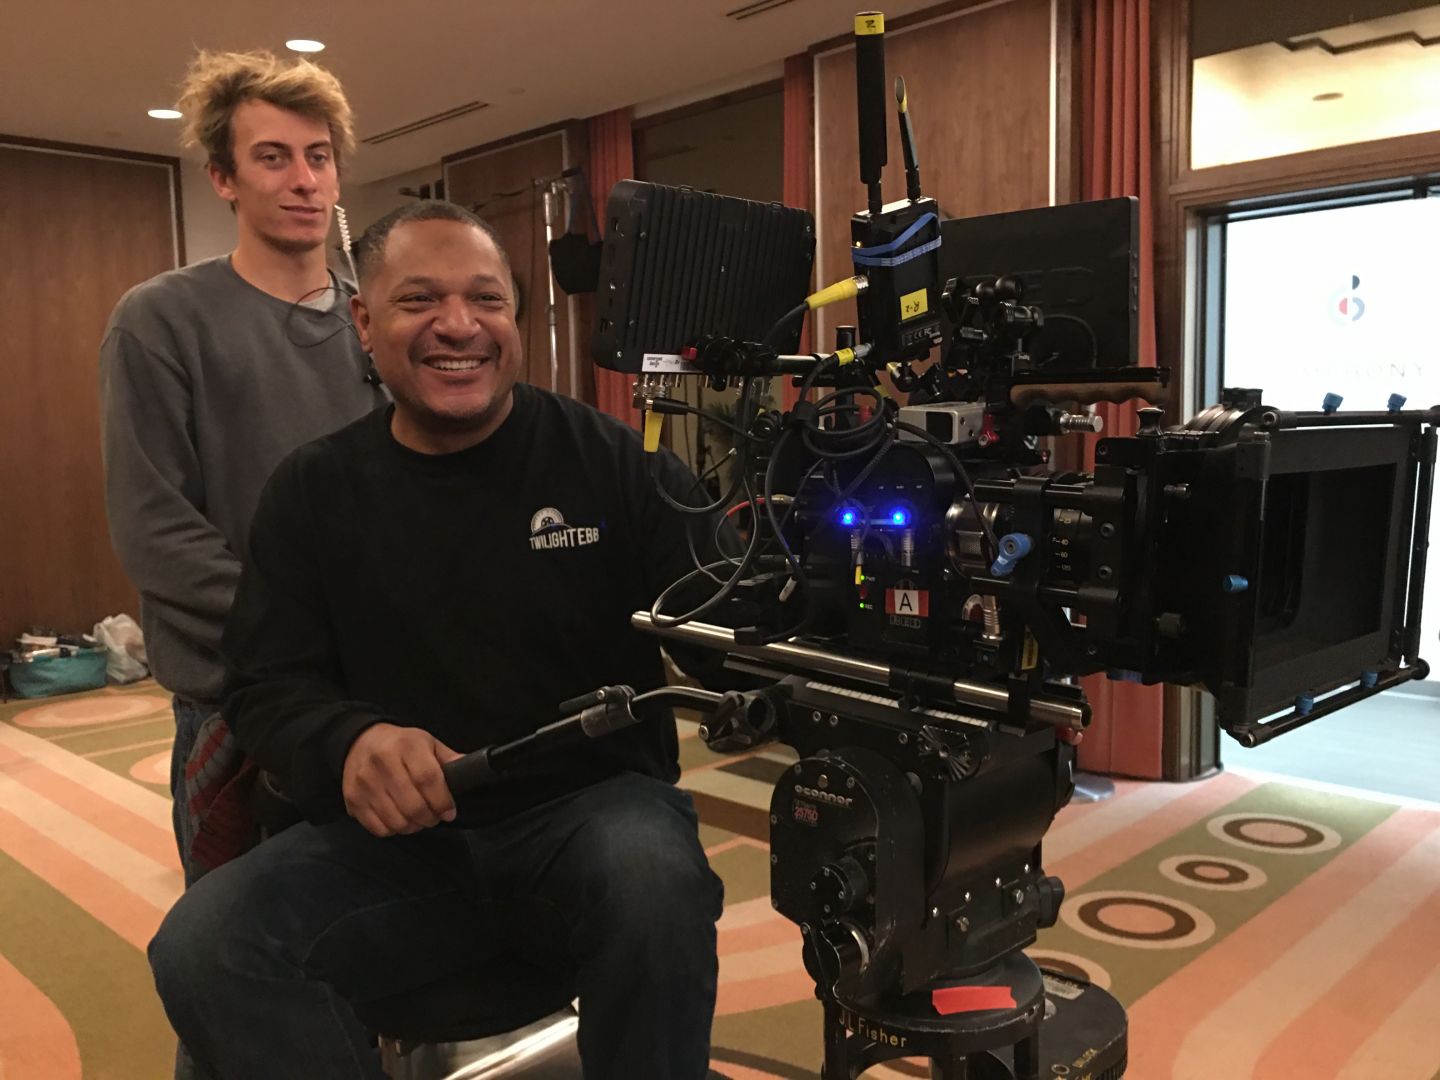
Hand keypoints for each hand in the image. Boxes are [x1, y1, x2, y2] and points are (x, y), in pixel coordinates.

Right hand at [341, 723, 461, 836]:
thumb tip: (471, 772)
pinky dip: (393, 829)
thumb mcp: (427, 743)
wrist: (359, 742)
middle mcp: (382, 763)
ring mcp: (364, 783)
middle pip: (413, 805)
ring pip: (397, 821)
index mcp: (406, 746)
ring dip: (413, 826)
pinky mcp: (353, 800)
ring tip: (417, 818)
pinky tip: (399, 818)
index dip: (442, 801)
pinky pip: (379, 828)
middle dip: (430, 818)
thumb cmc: (400, 745)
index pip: (428, 779)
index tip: (449, 811)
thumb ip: (449, 759)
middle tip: (434, 817)